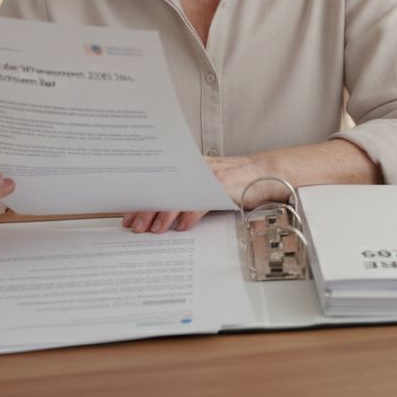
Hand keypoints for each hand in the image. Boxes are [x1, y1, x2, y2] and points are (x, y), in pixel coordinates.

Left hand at [122, 154, 284, 233]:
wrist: (268, 172)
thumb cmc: (239, 180)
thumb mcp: (209, 184)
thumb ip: (190, 192)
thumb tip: (164, 211)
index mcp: (190, 167)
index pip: (159, 183)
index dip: (142, 199)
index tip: (128, 214)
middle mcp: (196, 169)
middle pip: (164, 189)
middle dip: (146, 209)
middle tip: (134, 225)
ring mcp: (209, 177)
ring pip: (178, 196)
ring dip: (163, 214)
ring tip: (152, 229)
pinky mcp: (223, 186)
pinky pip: (200, 203)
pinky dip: (189, 216)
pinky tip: (181, 227)